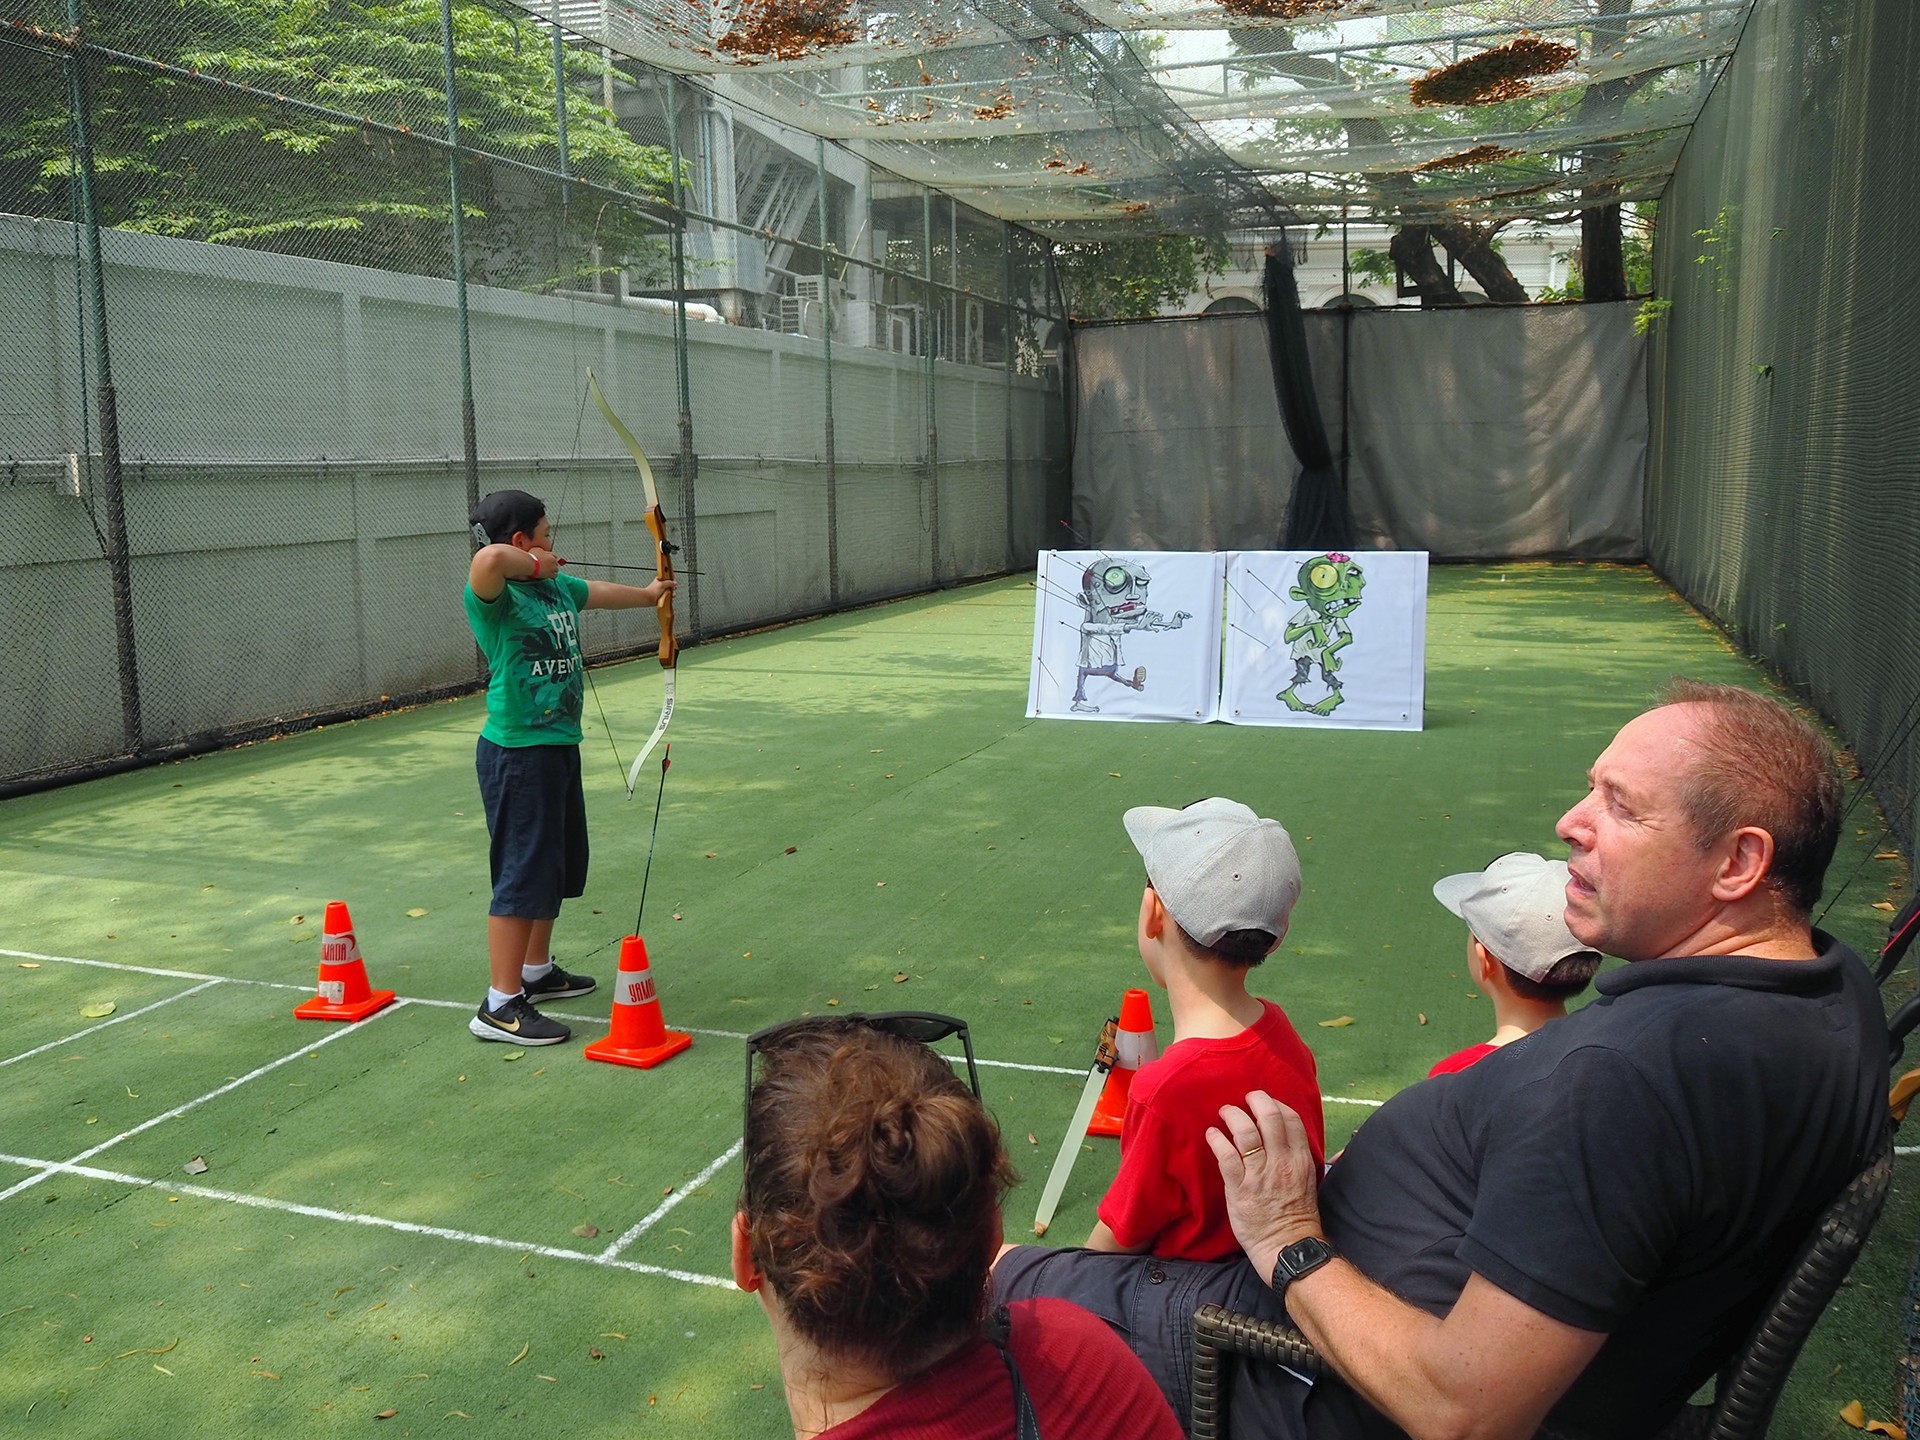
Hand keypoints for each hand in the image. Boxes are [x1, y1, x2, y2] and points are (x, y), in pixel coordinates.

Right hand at [527, 546, 559, 577]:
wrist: (530, 564)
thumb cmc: (531, 556)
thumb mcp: (537, 549)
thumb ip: (542, 551)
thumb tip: (542, 552)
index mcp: (550, 554)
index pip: (554, 556)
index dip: (551, 558)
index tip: (548, 560)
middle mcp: (553, 560)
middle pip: (556, 562)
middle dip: (552, 564)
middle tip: (547, 566)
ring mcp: (553, 567)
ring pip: (556, 569)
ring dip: (553, 570)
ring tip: (547, 571)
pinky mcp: (551, 574)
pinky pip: (555, 575)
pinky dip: (552, 576)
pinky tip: (548, 575)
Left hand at [642, 577, 677, 604]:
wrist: (648, 599)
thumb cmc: (652, 591)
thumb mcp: (662, 584)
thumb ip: (669, 583)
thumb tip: (675, 583)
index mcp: (660, 580)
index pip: (668, 578)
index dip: (672, 580)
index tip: (674, 582)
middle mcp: (661, 585)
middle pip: (670, 586)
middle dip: (672, 588)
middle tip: (672, 589)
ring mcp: (662, 592)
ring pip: (670, 592)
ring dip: (671, 594)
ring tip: (670, 595)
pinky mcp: (662, 597)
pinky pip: (668, 598)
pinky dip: (669, 598)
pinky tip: (668, 599)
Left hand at [1204, 1091, 1324, 1285]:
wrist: (1288, 1248)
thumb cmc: (1296, 1217)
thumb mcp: (1306, 1181)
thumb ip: (1295, 1158)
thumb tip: (1284, 1140)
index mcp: (1301, 1159)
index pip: (1291, 1119)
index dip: (1276, 1104)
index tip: (1264, 1103)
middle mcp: (1282, 1162)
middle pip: (1269, 1117)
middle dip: (1255, 1100)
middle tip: (1244, 1099)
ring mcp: (1260, 1174)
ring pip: (1246, 1132)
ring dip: (1232, 1115)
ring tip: (1224, 1112)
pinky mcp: (1240, 1188)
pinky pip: (1226, 1155)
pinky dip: (1217, 1139)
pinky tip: (1211, 1134)